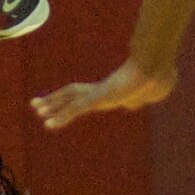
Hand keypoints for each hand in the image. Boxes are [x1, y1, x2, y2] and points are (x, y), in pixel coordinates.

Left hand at [31, 58, 172, 129]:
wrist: (160, 70)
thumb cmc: (157, 76)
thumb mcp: (147, 93)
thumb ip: (138, 98)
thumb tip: (136, 102)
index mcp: (108, 91)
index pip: (82, 94)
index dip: (67, 99)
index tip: (54, 103)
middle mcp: (100, 90)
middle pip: (71, 94)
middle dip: (54, 100)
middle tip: (34, 104)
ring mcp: (100, 93)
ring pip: (71, 100)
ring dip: (53, 107)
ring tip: (36, 112)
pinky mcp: (101, 97)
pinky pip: (78, 108)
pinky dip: (62, 115)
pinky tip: (49, 124)